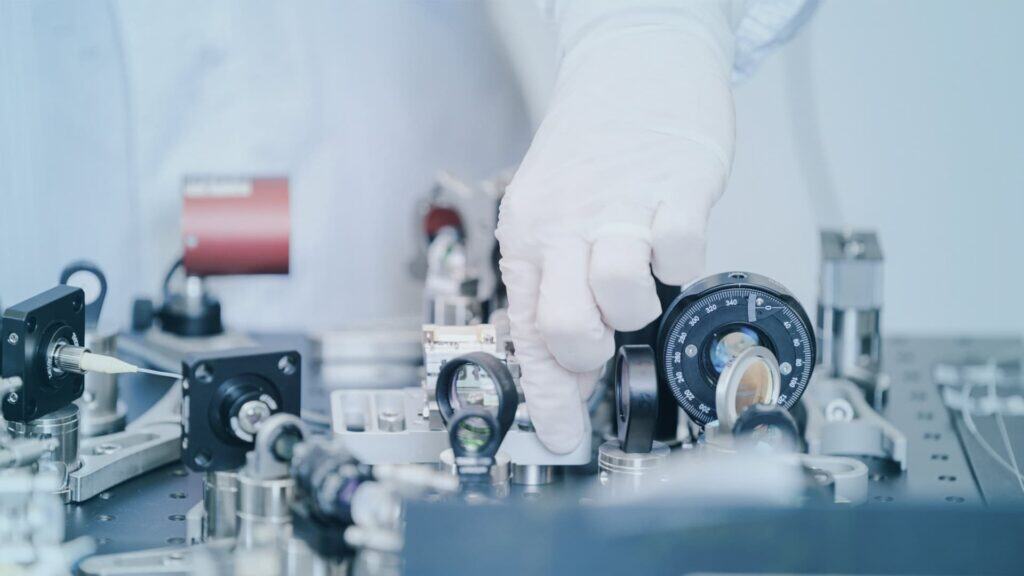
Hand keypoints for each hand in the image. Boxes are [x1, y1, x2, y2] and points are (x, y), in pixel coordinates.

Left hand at [496, 2, 736, 452]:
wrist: (633, 64)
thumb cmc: (594, 146)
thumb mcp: (554, 214)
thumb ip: (560, 290)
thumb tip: (574, 373)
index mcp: (529, 235)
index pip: (527, 335)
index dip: (547, 399)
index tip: (562, 438)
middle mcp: (565, 224)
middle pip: (563, 326)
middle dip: (589, 351)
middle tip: (606, 336)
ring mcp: (620, 206)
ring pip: (620, 295)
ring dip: (639, 306)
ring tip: (643, 277)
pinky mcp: (676, 188)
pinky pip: (682, 253)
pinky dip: (684, 262)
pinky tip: (674, 240)